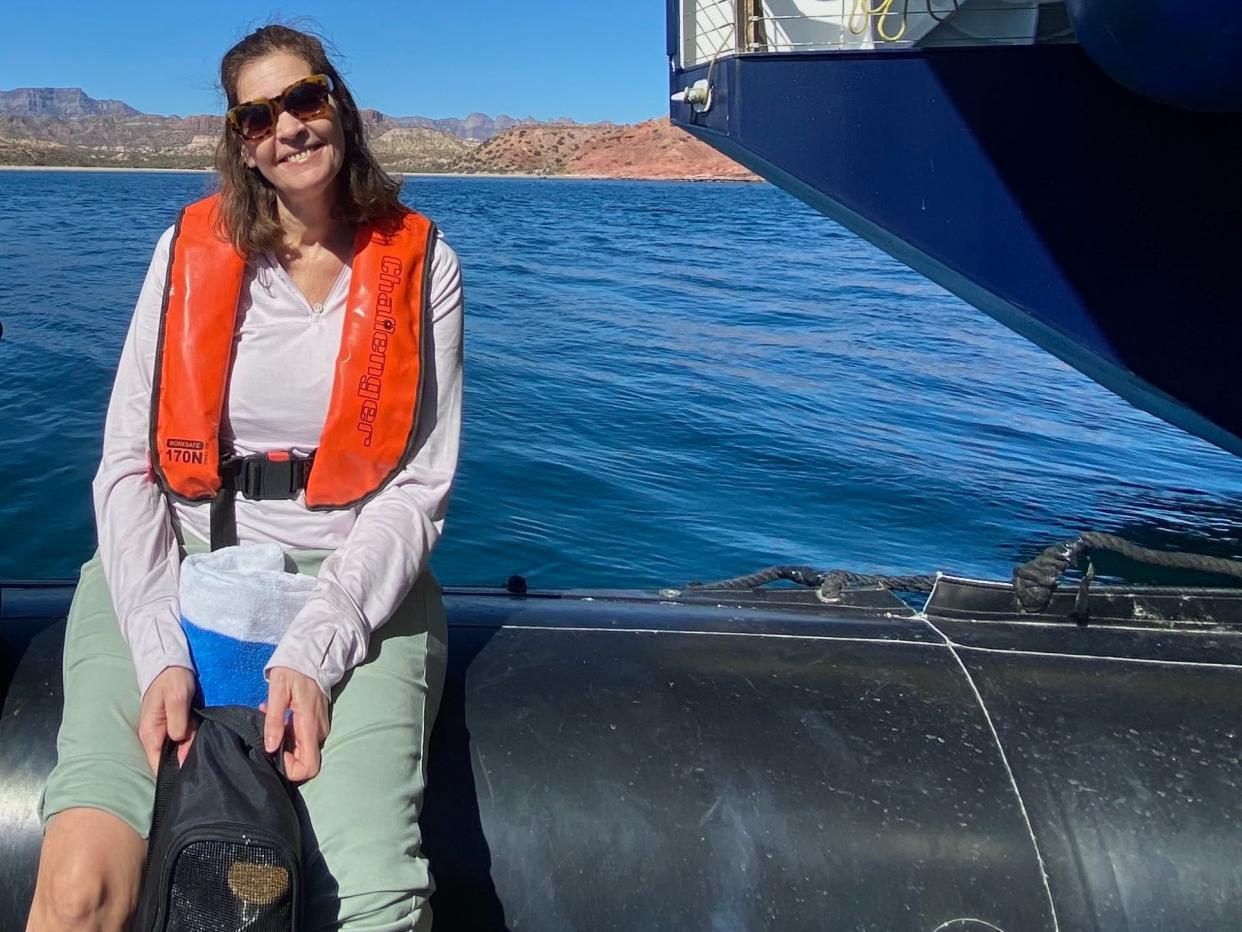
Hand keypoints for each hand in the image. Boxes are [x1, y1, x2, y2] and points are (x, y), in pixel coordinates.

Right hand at [138, 666, 197, 773]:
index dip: (174, 773)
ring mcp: (164, 732)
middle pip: (169, 762)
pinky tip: (206, 745)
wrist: (171, 663)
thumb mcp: (178, 697)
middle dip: (185, 765)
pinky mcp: (174, 726)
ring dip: (191, 754)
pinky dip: (192, 744)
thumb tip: (180, 742)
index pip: (158, 766)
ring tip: (210, 759)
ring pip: (178, 752)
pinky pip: (183, 741)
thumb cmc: (172, 679)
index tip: (192, 776)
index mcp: (151, 734)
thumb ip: (179, 721)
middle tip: (207, 766)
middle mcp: (155, 737)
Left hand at [262, 667, 329, 781]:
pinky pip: (303, 738)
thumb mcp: (278, 691)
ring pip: (302, 749)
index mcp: (309, 725)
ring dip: (284, 741)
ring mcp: (320, 726)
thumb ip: (274, 720)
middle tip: (268, 731)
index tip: (274, 752)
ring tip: (271, 717)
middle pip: (304, 761)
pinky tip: (280, 715)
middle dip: (282, 753)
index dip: (290, 769)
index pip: (308, 766)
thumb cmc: (294, 670)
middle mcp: (318, 730)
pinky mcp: (317, 721)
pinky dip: (289, 733)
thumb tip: (270, 748)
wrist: (313, 653)